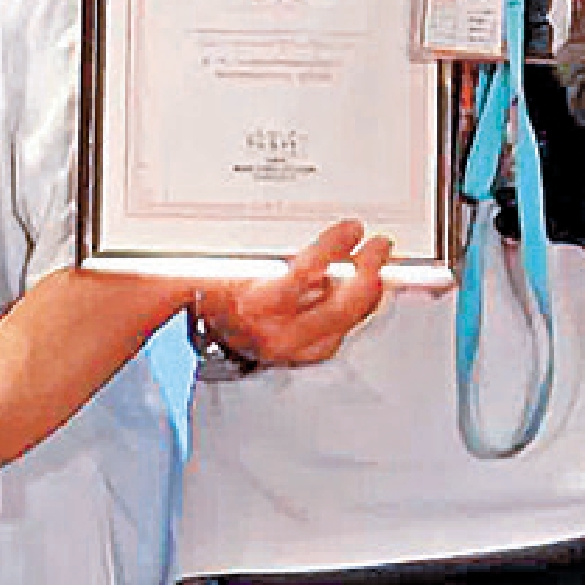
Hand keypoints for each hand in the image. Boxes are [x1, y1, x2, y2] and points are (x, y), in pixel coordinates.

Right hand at [193, 218, 392, 368]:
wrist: (206, 326)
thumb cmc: (212, 291)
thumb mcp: (225, 263)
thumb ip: (254, 249)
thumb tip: (287, 231)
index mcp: (253, 306)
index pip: (302, 277)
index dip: (332, 250)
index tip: (350, 230)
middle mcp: (276, 333)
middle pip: (337, 307)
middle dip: (365, 274)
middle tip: (378, 248)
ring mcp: (294, 348)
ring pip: (345, 323)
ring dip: (367, 292)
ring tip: (376, 264)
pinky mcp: (304, 354)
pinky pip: (341, 334)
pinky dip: (356, 311)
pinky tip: (362, 292)